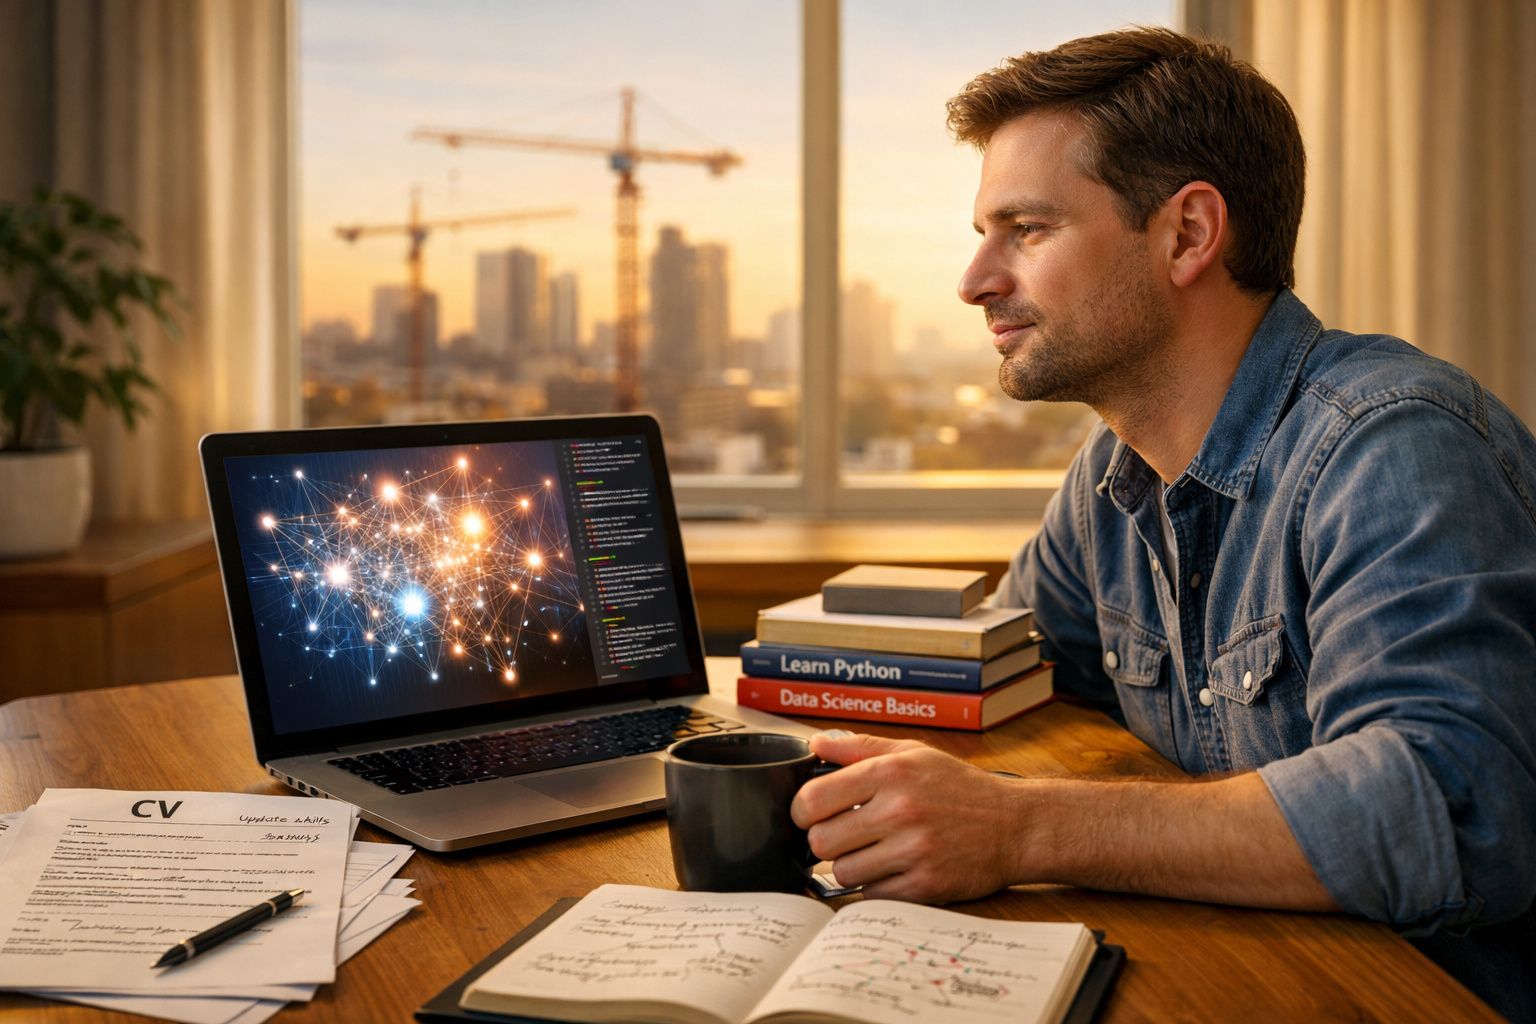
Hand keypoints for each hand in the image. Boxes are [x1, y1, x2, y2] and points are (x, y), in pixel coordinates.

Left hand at [790, 731, 1028, 902]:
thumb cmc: (961, 788)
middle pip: (821, 841)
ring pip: (842, 873)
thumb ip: (860, 748)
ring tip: (870, 852)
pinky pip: (871, 895)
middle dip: (825, 841)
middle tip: (842, 836)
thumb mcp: (914, 754)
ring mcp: (914, 851)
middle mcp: (901, 810)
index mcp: (891, 772)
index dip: (802, 811)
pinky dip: (875, 886)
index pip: (813, 799)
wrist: (1015, 826)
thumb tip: (814, 745)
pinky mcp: (926, 887)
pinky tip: (892, 869)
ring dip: (849, 866)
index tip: (810, 815)